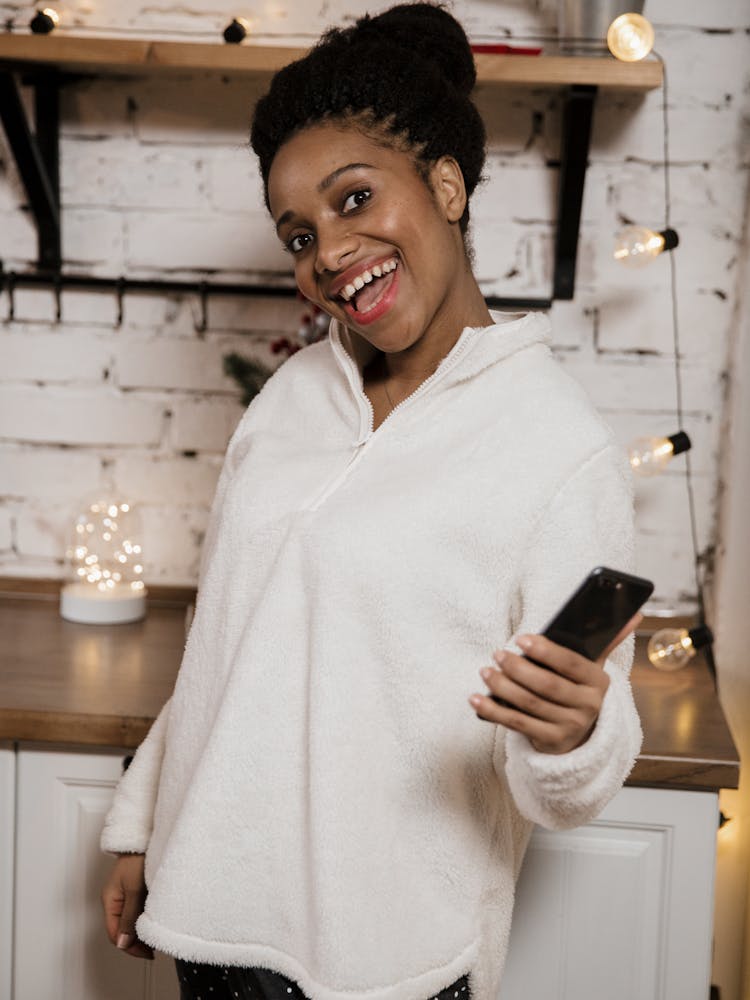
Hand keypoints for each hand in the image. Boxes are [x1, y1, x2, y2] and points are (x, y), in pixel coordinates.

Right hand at [101, 853, 153, 959]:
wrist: (145, 837)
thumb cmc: (138, 858)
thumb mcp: (135, 889)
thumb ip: (129, 916)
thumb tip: (123, 943)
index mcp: (110, 901)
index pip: (115, 934)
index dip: (130, 947)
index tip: (147, 953)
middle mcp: (115, 901)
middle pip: (122, 930)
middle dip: (136, 942)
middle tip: (153, 949)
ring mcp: (124, 896)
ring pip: (130, 922)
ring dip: (141, 931)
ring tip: (156, 938)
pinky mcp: (134, 891)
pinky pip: (136, 912)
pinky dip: (144, 920)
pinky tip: (154, 922)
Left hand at [469, 613, 641, 754]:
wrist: (581, 735)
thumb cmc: (578, 689)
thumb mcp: (593, 667)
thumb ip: (607, 640)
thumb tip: (635, 614)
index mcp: (598, 682)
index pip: (571, 664)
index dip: (546, 651)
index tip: (521, 638)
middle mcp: (587, 707)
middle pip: (547, 686)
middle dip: (519, 668)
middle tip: (497, 654)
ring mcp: (569, 727)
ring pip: (530, 705)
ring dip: (503, 687)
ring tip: (485, 672)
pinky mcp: (549, 741)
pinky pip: (517, 725)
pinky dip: (494, 711)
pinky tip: (475, 699)